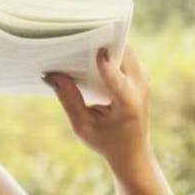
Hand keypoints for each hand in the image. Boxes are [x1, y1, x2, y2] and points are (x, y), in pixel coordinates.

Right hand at [44, 46, 150, 164]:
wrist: (133, 151)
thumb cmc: (106, 141)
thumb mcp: (83, 126)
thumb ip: (69, 99)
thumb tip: (51, 75)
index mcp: (128, 103)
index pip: (115, 76)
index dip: (102, 61)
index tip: (86, 50)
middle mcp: (140, 87)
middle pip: (123, 53)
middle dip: (101, 45)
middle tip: (77, 42)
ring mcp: (143, 79)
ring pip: (125, 49)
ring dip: (106, 46)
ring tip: (82, 47)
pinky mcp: (141, 75)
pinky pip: (126, 54)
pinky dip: (110, 52)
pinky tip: (91, 56)